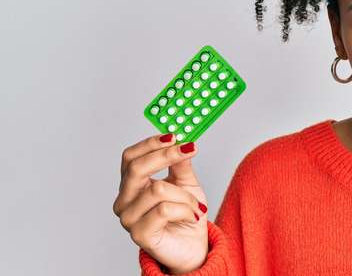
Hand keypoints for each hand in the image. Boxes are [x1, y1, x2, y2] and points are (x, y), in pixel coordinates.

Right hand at [113, 134, 208, 273]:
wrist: (193, 247)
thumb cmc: (185, 214)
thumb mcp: (186, 182)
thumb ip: (180, 163)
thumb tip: (181, 141)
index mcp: (132, 184)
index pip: (130, 157)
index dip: (150, 143)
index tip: (174, 135)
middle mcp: (124, 200)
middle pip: (136, 168)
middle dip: (166, 156)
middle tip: (190, 150)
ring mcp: (129, 218)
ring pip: (158, 190)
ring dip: (186, 195)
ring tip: (196, 205)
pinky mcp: (139, 234)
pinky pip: (165, 210)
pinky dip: (186, 209)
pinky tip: (193, 216)